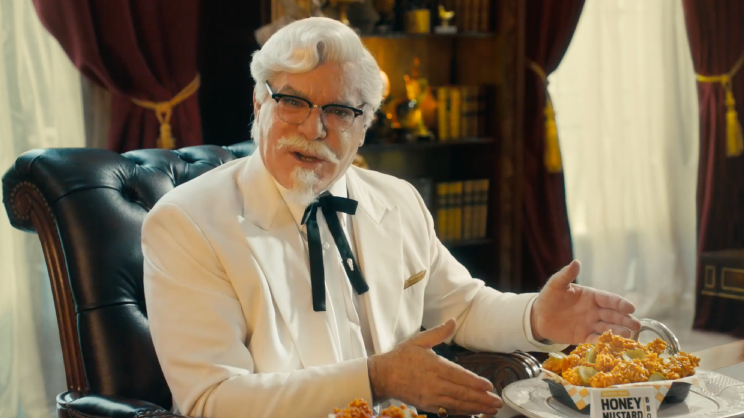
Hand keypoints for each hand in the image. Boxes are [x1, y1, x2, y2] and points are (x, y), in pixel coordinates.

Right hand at [367, 319, 502, 415]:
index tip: (489, 386)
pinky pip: (448, 410)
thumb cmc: (401, 357)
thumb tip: (453, 321)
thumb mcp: (418, 340)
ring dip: (476, 407)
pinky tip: (474, 411)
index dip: (475, 382)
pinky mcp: (427, 405)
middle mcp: (433, 383)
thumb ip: (439, 333)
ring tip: (491, 410)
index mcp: (433, 365)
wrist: (383, 376)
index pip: (458, 376)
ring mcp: (430, 396)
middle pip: (461, 393)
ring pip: (457, 404)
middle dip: (481, 398)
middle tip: (498, 402)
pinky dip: (462, 411)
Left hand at [531, 260, 641, 343]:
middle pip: (613, 315)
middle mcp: (594, 310)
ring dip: (619, 332)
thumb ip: (566, 275)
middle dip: (625, 320)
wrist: (538, 316)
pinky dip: (604, 342)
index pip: (609, 299)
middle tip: (637, 325)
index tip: (631, 307)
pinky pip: (595, 340)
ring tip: (629, 336)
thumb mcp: (556, 284)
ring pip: (608, 328)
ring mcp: (590, 324)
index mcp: (591, 296)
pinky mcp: (583, 337)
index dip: (620, 303)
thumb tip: (576, 262)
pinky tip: (612, 345)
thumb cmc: (549, 297)